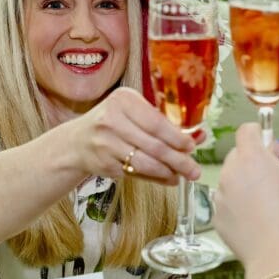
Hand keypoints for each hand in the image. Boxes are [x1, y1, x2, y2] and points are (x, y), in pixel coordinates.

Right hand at [64, 87, 200, 184]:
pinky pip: (136, 173)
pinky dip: (155, 178)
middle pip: (154, 144)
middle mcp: (111, 119)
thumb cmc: (114, 124)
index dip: (177, 138)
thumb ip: (165, 124)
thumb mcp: (135, 113)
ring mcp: (105, 143)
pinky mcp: (103, 164)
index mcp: (123, 100)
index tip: (191, 147)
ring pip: (145, 162)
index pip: (156, 122)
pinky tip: (167, 178)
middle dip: (178, 160)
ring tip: (183, 175)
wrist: (77, 141)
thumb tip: (200, 136)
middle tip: (194, 169)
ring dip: (168, 172)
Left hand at [213, 123, 278, 278]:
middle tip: (268, 177)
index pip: (246, 131)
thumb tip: (272, 156)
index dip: (257, 134)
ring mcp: (220, 195)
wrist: (277, 255)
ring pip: (229, 180)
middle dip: (249, 161)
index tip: (265, 142)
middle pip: (236, 156)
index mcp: (252, 159)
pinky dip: (235, 206)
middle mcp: (231, 173)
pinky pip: (225, 203)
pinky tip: (252, 221)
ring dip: (241, 185)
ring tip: (262, 205)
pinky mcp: (216, 216)